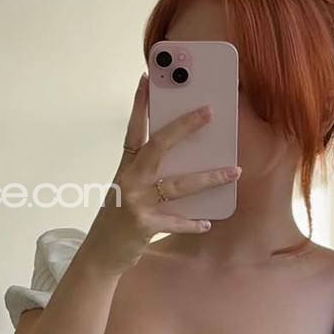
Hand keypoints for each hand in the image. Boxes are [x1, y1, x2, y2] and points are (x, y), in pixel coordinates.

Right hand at [81, 74, 240, 275]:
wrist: (100, 253)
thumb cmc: (117, 219)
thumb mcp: (126, 190)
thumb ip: (148, 175)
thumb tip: (183, 162)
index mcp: (125, 168)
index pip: (133, 130)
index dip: (139, 105)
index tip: (147, 80)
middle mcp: (130, 180)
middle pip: (159, 146)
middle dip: (184, 127)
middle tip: (208, 112)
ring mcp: (136, 202)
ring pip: (178, 185)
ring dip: (209, 178)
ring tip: (233, 171)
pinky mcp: (144, 225)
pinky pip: (176, 221)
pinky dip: (193, 223)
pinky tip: (207, 222)